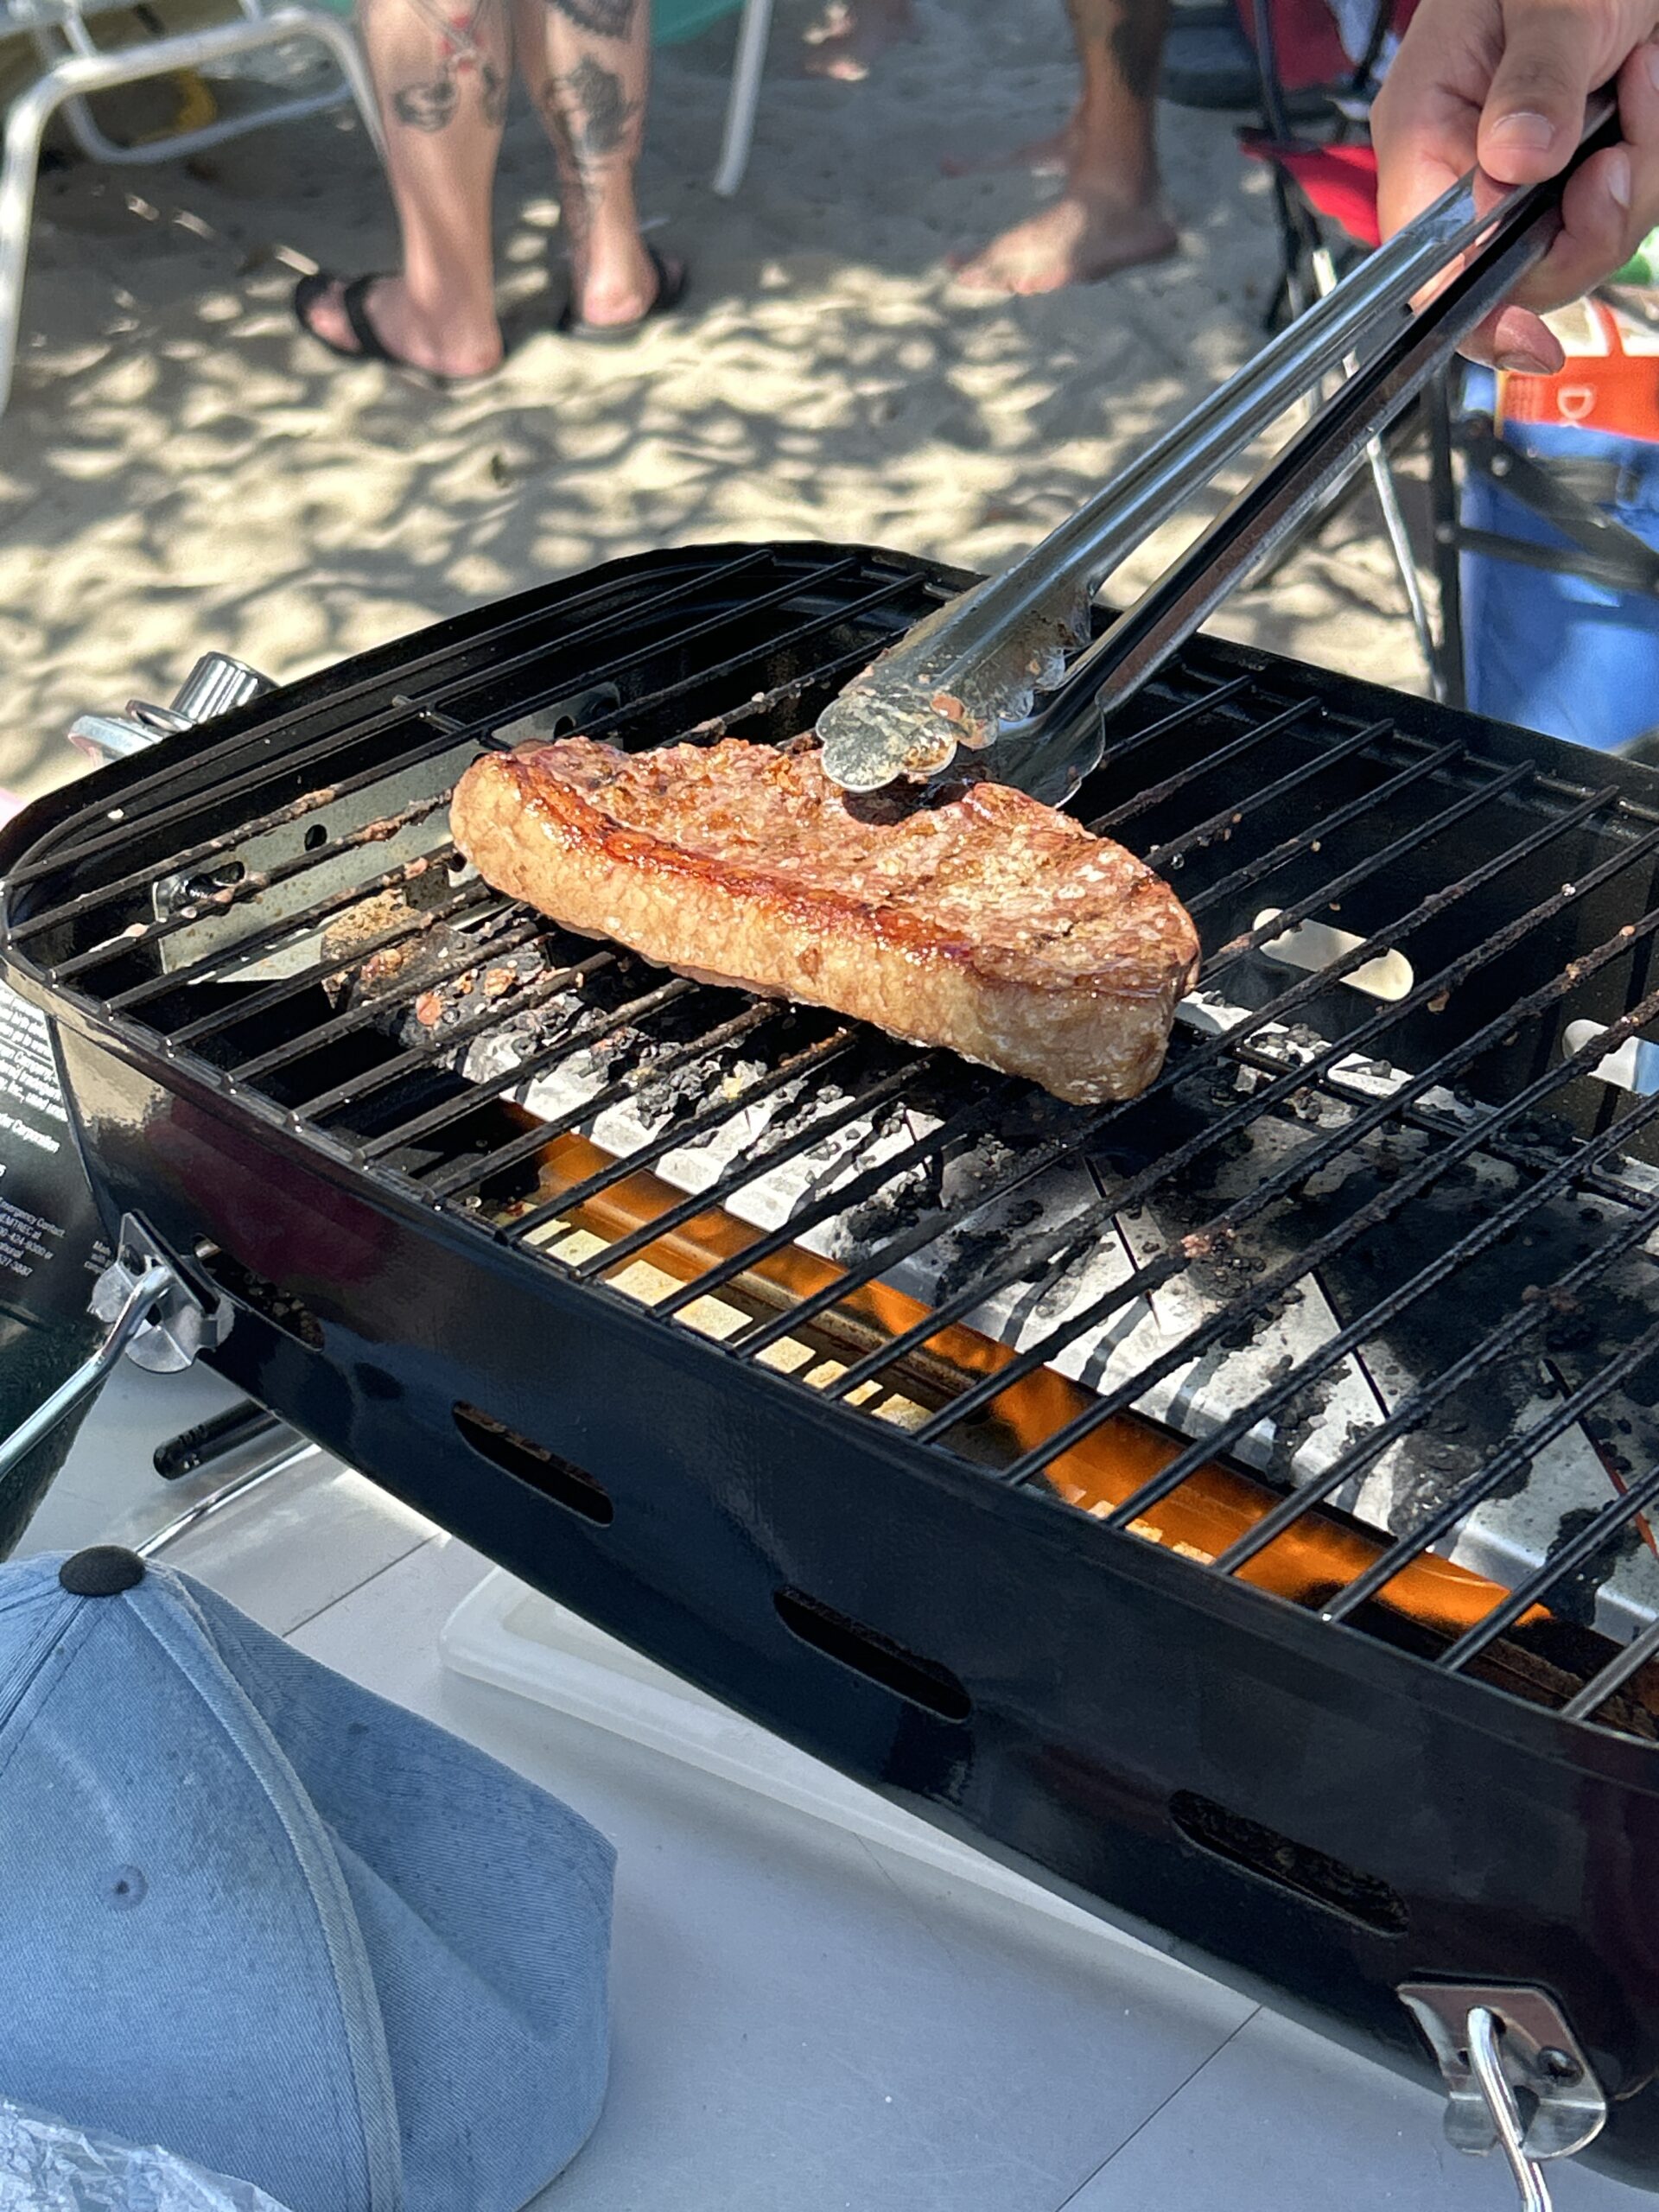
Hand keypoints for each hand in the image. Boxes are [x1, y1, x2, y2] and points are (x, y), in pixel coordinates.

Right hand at [1372, 0, 1658, 371]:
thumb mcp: (1546, 0)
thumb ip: (1533, 79)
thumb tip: (1516, 162)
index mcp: (1427, 134)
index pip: (1430, 268)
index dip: (1476, 314)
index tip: (1530, 337)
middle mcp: (1474, 168)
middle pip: (1524, 271)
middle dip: (1590, 226)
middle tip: (1621, 155)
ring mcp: (1533, 174)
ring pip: (1589, 240)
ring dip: (1638, 170)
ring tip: (1641, 78)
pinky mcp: (1585, 166)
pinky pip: (1630, 203)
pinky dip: (1654, 148)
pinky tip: (1646, 81)